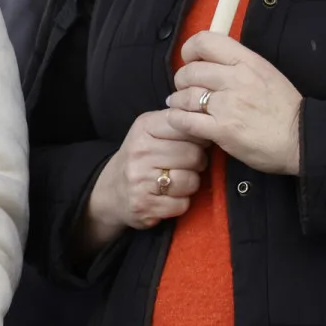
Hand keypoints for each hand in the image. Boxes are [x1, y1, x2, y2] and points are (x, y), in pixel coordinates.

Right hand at [76, 110, 208, 255]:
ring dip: (189, 185)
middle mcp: (139, 151)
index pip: (189, 127)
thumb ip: (179, 122)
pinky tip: (167, 198)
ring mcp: (139, 179)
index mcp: (144, 127)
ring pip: (191, 181)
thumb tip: (213, 120)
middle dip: (197, 163)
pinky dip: (179, 203)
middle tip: (184, 166)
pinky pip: (182, 204)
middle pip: (194, 155)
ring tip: (175, 182)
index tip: (193, 143)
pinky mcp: (143, 205)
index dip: (199, 138)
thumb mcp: (152, 130)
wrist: (111, 189)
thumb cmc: (142, 158)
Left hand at [167, 31, 302, 175]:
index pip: (205, 42)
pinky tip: (177, 119)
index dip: (190, 50)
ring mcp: (227, 105)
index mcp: (248, 62)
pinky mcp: (221, 129)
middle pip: (189, 72)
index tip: (190, 60)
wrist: (302, 139)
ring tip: (179, 105)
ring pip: (184, 96)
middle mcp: (236, 79)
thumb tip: (210, 61)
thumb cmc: (284, 108)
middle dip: (181, 80)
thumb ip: (238, 65)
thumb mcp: (266, 74)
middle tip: (184, 88)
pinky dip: (176, 119)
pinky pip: (184, 120)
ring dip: (177, 101)